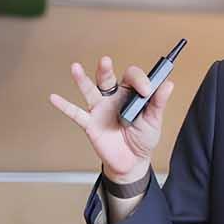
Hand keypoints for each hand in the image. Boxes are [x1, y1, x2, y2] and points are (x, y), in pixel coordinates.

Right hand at [48, 56, 174, 182]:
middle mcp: (113, 97)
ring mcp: (100, 109)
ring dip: (82, 80)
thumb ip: (158, 103)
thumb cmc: (143, 138)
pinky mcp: (91, 124)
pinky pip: (76, 114)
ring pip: (90, 91)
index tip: (147, 91)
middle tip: (106, 61)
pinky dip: (64, 106)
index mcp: (130, 93)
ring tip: (75, 68)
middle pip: (107, 79)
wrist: (132, 162)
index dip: (140, 81)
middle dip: (105, 69)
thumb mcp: (154, 120)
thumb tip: (168, 84)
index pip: (132, 78)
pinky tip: (54, 97)